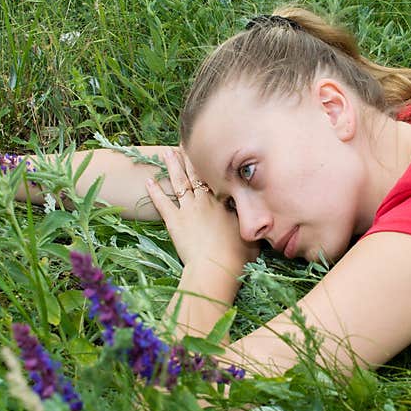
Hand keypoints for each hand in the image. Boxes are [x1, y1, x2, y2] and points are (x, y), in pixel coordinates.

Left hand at [145, 147, 259, 273]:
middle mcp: (206, 200)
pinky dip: (155, 191)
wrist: (216, 266)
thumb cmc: (237, 255)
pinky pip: (162, 203)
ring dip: (172, 166)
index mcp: (224, 202)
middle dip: (190, 158)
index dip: (211, 164)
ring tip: (166, 153)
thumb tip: (262, 223)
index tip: (208, 152)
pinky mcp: (174, 221)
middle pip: (196, 174)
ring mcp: (188, 209)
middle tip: (183, 144)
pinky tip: (149, 181)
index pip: (216, 178)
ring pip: (179, 182)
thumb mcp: (252, 237)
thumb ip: (253, 226)